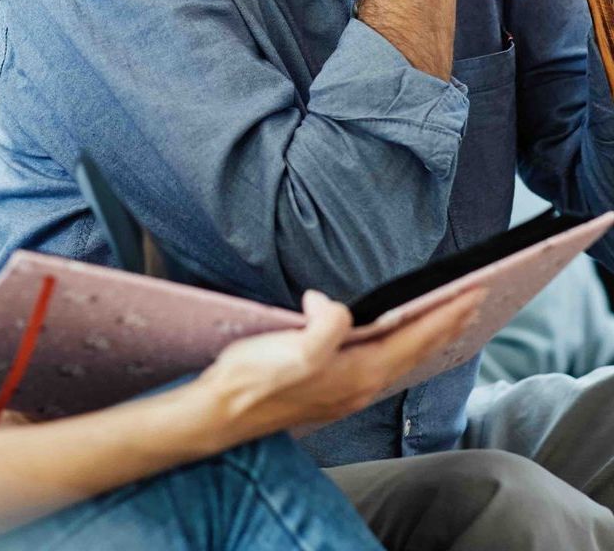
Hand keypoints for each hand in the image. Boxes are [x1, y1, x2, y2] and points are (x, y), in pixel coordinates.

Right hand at [194, 287, 483, 444]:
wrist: (224, 413)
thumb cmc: (255, 379)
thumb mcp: (292, 348)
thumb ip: (324, 326)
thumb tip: (333, 304)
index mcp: (360, 372)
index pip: (415, 337)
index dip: (447, 312)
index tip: (475, 288)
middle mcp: (362, 385)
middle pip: (417, 350)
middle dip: (449, 324)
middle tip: (477, 298)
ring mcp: (348, 391)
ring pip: (403, 358)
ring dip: (430, 336)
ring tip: (448, 318)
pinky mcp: (332, 390)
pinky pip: (384, 364)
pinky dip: (404, 346)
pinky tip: (397, 342)